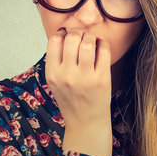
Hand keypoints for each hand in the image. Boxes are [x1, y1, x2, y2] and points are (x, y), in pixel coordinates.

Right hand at [45, 27, 112, 155]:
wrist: (85, 122)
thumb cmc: (71, 99)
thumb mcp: (55, 82)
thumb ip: (56, 60)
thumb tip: (65, 32)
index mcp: (52, 74)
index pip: (54, 40)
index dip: (63, 33)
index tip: (68, 36)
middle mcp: (67, 75)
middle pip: (72, 37)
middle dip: (78, 32)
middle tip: (82, 36)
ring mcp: (85, 77)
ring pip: (88, 42)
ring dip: (91, 37)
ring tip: (92, 41)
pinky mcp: (101, 79)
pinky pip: (104, 51)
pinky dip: (103, 44)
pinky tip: (101, 47)